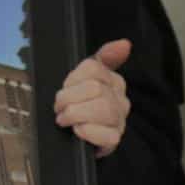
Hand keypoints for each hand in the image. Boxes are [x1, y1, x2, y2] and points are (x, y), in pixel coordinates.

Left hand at [53, 40, 132, 157]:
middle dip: (69, 98)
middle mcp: (120, 99)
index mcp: (113, 81)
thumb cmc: (80, 107)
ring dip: (75, 115)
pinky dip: (87, 132)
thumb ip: (103, 57)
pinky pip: (105, 134)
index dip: (73, 79)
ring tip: (66, 120)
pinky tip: (79, 131)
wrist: (76, 139)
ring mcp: (119, 120)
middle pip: (95, 88)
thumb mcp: (83, 79)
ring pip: (102, 108)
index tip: (66, 88)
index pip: (93, 68)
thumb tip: (125, 44)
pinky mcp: (114, 139)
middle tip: (60, 108)